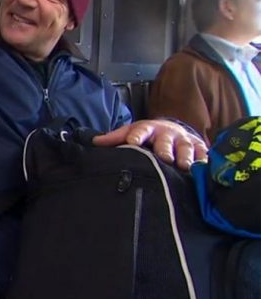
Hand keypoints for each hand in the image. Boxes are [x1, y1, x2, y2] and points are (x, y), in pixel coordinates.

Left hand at [92, 119, 207, 170]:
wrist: (173, 129)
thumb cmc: (148, 135)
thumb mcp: (131, 132)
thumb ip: (114, 138)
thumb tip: (94, 142)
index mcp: (148, 129)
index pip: (140, 131)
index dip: (136, 136)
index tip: (133, 142)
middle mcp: (167, 133)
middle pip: (165, 142)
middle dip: (165, 150)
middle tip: (165, 159)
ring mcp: (184, 140)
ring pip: (186, 149)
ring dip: (185, 157)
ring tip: (184, 166)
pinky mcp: (199, 147)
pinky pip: (203, 154)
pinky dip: (204, 161)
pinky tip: (203, 169)